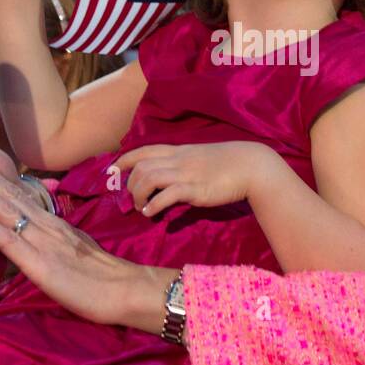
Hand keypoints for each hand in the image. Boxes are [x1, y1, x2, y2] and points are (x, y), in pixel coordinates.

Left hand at [0, 149, 162, 327]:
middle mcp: (45, 225)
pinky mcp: (39, 264)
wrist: (126, 290)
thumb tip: (40, 234)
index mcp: (53, 223)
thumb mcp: (75, 249)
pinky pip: (9, 241)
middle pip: (7, 195)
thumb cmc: (103, 276)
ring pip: (4, 210)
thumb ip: (57, 239)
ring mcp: (42, 242)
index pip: (18, 195)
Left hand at [114, 142, 277, 216]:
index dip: (124, 160)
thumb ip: (183, 167)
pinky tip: (152, 212)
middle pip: (141, 167)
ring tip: (142, 208)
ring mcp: (187, 173)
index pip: (143, 151)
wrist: (252, 165)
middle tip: (133, 201)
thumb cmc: (228, 164)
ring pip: (149, 178)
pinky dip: (155, 204)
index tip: (113, 171)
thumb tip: (170, 185)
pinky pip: (168, 194)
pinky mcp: (196, 188)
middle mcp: (179, 160)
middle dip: (130, 185)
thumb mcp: (200, 159)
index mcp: (179, 151)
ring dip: (138, 195)